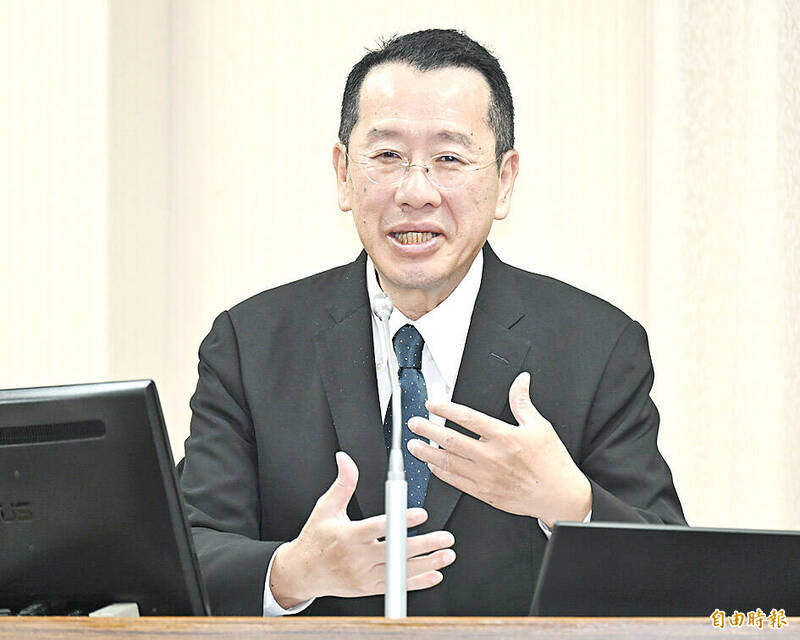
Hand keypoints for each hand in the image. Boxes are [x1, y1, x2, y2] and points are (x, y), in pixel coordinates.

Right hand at [269, 451, 455, 607]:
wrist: (302, 572)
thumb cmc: (316, 537)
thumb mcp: (326, 507)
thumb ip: (343, 482)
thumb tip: (345, 458)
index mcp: (347, 536)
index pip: (378, 528)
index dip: (400, 521)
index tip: (420, 515)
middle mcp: (357, 558)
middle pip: (395, 552)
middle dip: (424, 545)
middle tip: (445, 537)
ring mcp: (364, 576)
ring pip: (400, 572)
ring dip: (427, 564)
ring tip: (446, 554)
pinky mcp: (369, 589)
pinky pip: (397, 587)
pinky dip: (417, 582)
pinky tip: (434, 574)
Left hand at [407, 372, 591, 527]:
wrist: (558, 495)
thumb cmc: (551, 463)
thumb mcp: (540, 426)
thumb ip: (523, 402)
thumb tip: (521, 381)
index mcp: (504, 437)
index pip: (468, 419)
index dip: (446, 409)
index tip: (433, 404)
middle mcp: (492, 457)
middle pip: (451, 440)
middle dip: (428, 430)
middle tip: (414, 423)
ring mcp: (486, 477)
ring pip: (449, 463)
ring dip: (428, 453)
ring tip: (414, 445)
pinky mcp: (484, 493)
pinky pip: (456, 482)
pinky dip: (441, 473)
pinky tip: (433, 466)